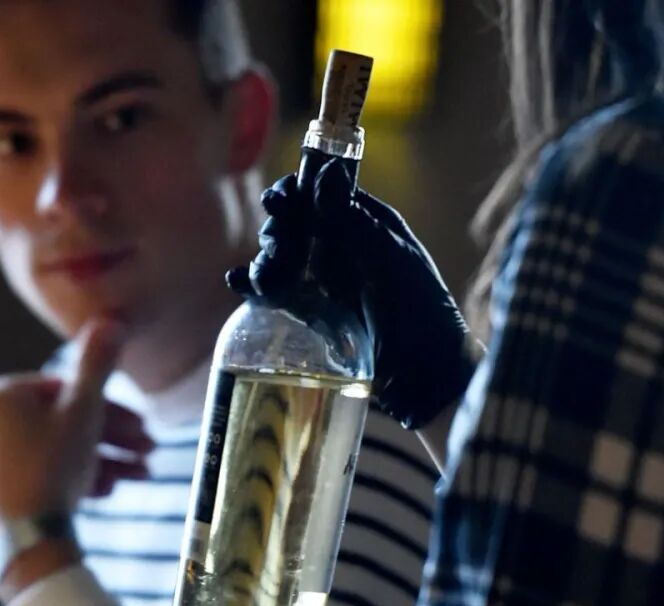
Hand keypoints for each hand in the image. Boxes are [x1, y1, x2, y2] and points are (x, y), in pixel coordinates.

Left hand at [0, 321, 152, 561]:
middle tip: (149, 448)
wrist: (25, 538)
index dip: (110, 404)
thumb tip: (110, 320)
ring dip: (106, 458)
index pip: (64, 387)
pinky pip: (47, 470)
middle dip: (113, 435)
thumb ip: (97, 364)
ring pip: (62, 447)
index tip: (143, 424)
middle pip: (65, 419)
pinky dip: (81, 475)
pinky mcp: (1, 486)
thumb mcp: (83, 409)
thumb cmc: (50, 464)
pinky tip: (111, 489)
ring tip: (141, 474)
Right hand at [228, 160, 478, 428]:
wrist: (425, 375)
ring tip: (263, 274)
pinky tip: (237, 281)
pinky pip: (279, 294)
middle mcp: (345, 249)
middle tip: (278, 248)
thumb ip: (352, 220)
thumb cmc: (420, 309)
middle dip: (278, 230)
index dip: (295, 193)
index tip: (276, 203)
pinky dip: (255, 286)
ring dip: (265, 258)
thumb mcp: (388, 258)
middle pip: (295, 224)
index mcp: (368, 225)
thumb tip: (327, 171)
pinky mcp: (315, 316)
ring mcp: (328, 283)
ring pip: (282, 258)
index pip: (322, 193)